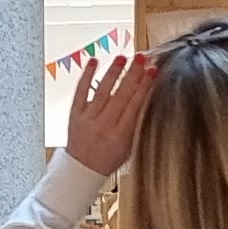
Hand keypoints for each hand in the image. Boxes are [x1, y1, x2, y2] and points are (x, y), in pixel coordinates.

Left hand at [61, 52, 155, 175]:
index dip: (144, 86)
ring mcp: (87, 119)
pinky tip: (94, 61)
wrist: (82, 170)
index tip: (152, 71)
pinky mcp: (74, 114)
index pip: (134, 105)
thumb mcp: (129, 147)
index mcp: (119, 136)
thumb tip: (146, 98)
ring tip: (122, 57)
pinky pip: (80, 92)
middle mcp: (103, 126)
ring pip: (102, 91)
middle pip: (120, 95)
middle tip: (141, 58)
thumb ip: (136, 124)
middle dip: (132, 74)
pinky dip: (87, 76)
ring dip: (113, 72)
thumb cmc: (108, 159)